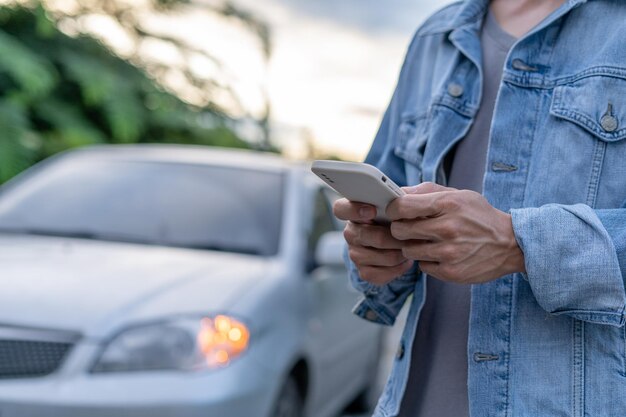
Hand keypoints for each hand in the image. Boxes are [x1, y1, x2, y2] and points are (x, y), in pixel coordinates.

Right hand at [333, 198, 413, 285]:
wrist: (404, 243)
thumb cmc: (402, 218)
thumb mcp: (403, 204)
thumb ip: (401, 197)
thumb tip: (404, 198)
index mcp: (355, 211)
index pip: (341, 209)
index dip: (353, 210)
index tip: (373, 211)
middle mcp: (351, 233)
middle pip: (362, 235)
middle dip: (389, 236)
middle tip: (408, 234)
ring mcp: (355, 253)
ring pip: (373, 256)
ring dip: (396, 253)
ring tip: (409, 247)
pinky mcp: (364, 271)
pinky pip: (378, 274)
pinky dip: (396, 269)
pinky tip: (405, 261)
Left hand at [386, 182, 524, 283]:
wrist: (511, 244)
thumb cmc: (479, 216)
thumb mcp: (458, 195)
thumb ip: (426, 192)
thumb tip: (397, 193)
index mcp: (448, 205)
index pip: (402, 207)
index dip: (394, 209)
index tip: (396, 211)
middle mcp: (447, 229)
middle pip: (399, 231)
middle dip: (400, 229)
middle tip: (410, 228)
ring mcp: (449, 253)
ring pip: (408, 251)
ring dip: (413, 246)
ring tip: (427, 240)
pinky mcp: (451, 272)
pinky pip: (422, 266)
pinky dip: (427, 260)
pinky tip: (440, 254)